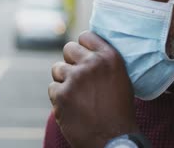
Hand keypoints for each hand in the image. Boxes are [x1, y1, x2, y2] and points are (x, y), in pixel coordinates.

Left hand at [48, 31, 138, 147]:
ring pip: (57, 68)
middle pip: (68, 48)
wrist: (113, 138)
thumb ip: (104, 62)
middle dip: (71, 61)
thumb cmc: (120, 110)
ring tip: (77, 95)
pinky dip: (59, 97)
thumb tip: (87, 52)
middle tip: (77, 76)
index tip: (83, 55)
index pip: (85, 36)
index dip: (82, 46)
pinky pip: (53, 88)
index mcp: (109, 57)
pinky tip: (73, 106)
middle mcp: (91, 64)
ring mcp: (74, 78)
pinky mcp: (61, 94)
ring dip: (64, 80)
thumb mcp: (121, 78)